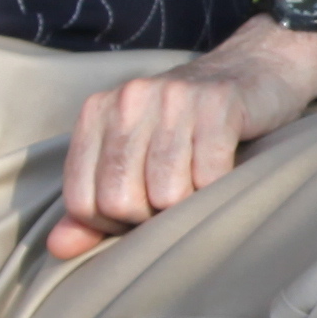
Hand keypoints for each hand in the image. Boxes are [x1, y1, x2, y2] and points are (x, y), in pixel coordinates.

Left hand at [50, 22, 316, 259]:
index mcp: (97, 112)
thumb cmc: (190, 124)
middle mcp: (129, 100)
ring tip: (198, 183)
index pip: (82, 201)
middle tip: (172, 199)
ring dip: (188, 205)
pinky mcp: (219, 104)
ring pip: (166, 195)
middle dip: (150, 218)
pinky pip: (209, 178)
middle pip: (120, 201)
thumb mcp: (134, 157)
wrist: (258, 68)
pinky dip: (219, 188)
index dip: (110, 224)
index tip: (139, 212)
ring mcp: (174, 98)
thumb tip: (58, 248)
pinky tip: (224, 169)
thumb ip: (93, 204)